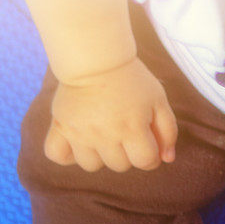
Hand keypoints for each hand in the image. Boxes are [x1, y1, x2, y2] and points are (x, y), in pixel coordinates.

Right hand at [44, 57, 177, 171]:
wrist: (95, 57)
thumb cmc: (132, 80)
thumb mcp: (159, 101)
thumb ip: (168, 132)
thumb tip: (167, 159)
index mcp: (132, 128)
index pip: (145, 162)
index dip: (150, 156)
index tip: (146, 142)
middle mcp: (105, 134)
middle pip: (119, 166)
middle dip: (127, 154)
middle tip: (124, 132)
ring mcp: (79, 132)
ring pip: (91, 165)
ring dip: (100, 156)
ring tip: (102, 136)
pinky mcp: (59, 126)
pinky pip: (57, 155)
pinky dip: (67, 155)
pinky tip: (78, 143)